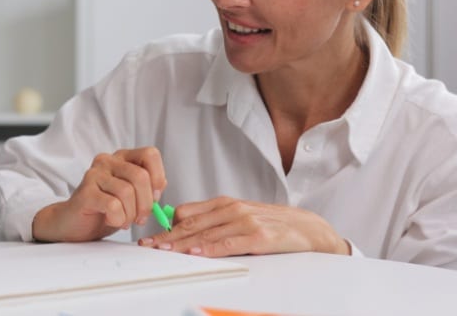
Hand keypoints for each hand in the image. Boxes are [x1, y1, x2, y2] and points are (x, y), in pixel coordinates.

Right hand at [32, 147, 166, 242]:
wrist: (74, 223)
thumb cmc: (104, 209)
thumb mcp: (132, 197)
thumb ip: (147, 187)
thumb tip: (160, 185)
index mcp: (122, 158)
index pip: (150, 154)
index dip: (158, 176)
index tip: (155, 197)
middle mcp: (107, 161)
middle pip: (141, 176)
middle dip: (146, 204)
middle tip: (140, 218)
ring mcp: (94, 174)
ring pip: (127, 192)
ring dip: (131, 214)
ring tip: (124, 221)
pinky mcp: (85, 192)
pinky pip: (113, 205)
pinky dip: (118, 219)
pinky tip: (112, 220)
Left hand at [138, 196, 349, 256]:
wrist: (309, 228)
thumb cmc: (272, 224)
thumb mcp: (240, 216)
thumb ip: (214, 220)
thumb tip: (183, 228)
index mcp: (224, 203)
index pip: (186, 213)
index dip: (165, 227)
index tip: (149, 238)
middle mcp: (232, 209)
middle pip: (191, 224)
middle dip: (167, 237)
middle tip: (148, 246)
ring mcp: (246, 221)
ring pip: (207, 234)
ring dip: (182, 243)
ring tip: (163, 250)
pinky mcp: (260, 237)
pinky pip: (230, 243)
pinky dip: (211, 248)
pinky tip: (197, 253)